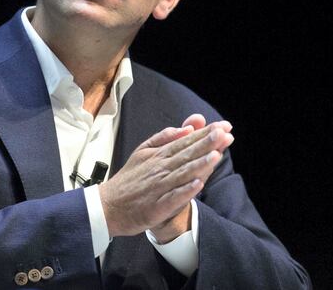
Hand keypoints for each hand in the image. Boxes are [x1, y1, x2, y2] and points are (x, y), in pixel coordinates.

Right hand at [100, 116, 233, 238]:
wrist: (107, 206)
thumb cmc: (129, 179)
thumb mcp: (143, 151)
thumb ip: (164, 138)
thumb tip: (186, 128)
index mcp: (158, 155)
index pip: (185, 142)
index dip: (204, 134)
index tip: (223, 126)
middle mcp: (160, 169)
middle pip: (186, 154)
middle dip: (206, 143)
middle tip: (224, 133)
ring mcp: (158, 188)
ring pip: (181, 174)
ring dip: (199, 165)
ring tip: (216, 155)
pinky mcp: (156, 207)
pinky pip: (172, 198)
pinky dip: (185, 191)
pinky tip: (198, 185)